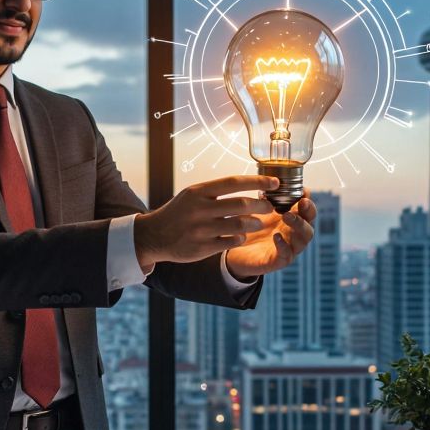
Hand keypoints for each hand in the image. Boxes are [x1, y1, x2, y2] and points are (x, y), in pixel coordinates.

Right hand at [134, 175, 277, 270]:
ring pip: (239, 225)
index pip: (234, 182)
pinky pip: (231, 242)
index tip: (275, 183)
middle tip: (270, 207)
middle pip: (241, 204)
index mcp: (199, 191)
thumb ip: (216, 191)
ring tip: (258, 223)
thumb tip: (249, 186)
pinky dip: (241, 238)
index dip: (258, 182)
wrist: (154, 235)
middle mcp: (199, 209)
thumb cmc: (179, 212)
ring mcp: (201, 229)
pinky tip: (241, 236)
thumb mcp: (192, 194)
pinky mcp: (202, 247)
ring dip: (254, 223)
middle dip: (261, 205)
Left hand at [224, 191, 316, 280]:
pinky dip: (283, 245)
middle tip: (302, 202)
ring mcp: (289, 248)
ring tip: (287, 216)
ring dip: (298, 225)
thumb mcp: (259, 211)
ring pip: (304, 239)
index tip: (304, 191)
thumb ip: (267, 199)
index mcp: (291, 220)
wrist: (235, 253)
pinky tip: (276, 236)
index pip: (307, 210)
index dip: (308, 200)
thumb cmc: (251, 230)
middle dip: (309, 212)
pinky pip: (287, 254)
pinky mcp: (278, 261)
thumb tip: (270, 180)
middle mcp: (294, 234)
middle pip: (310, 223)